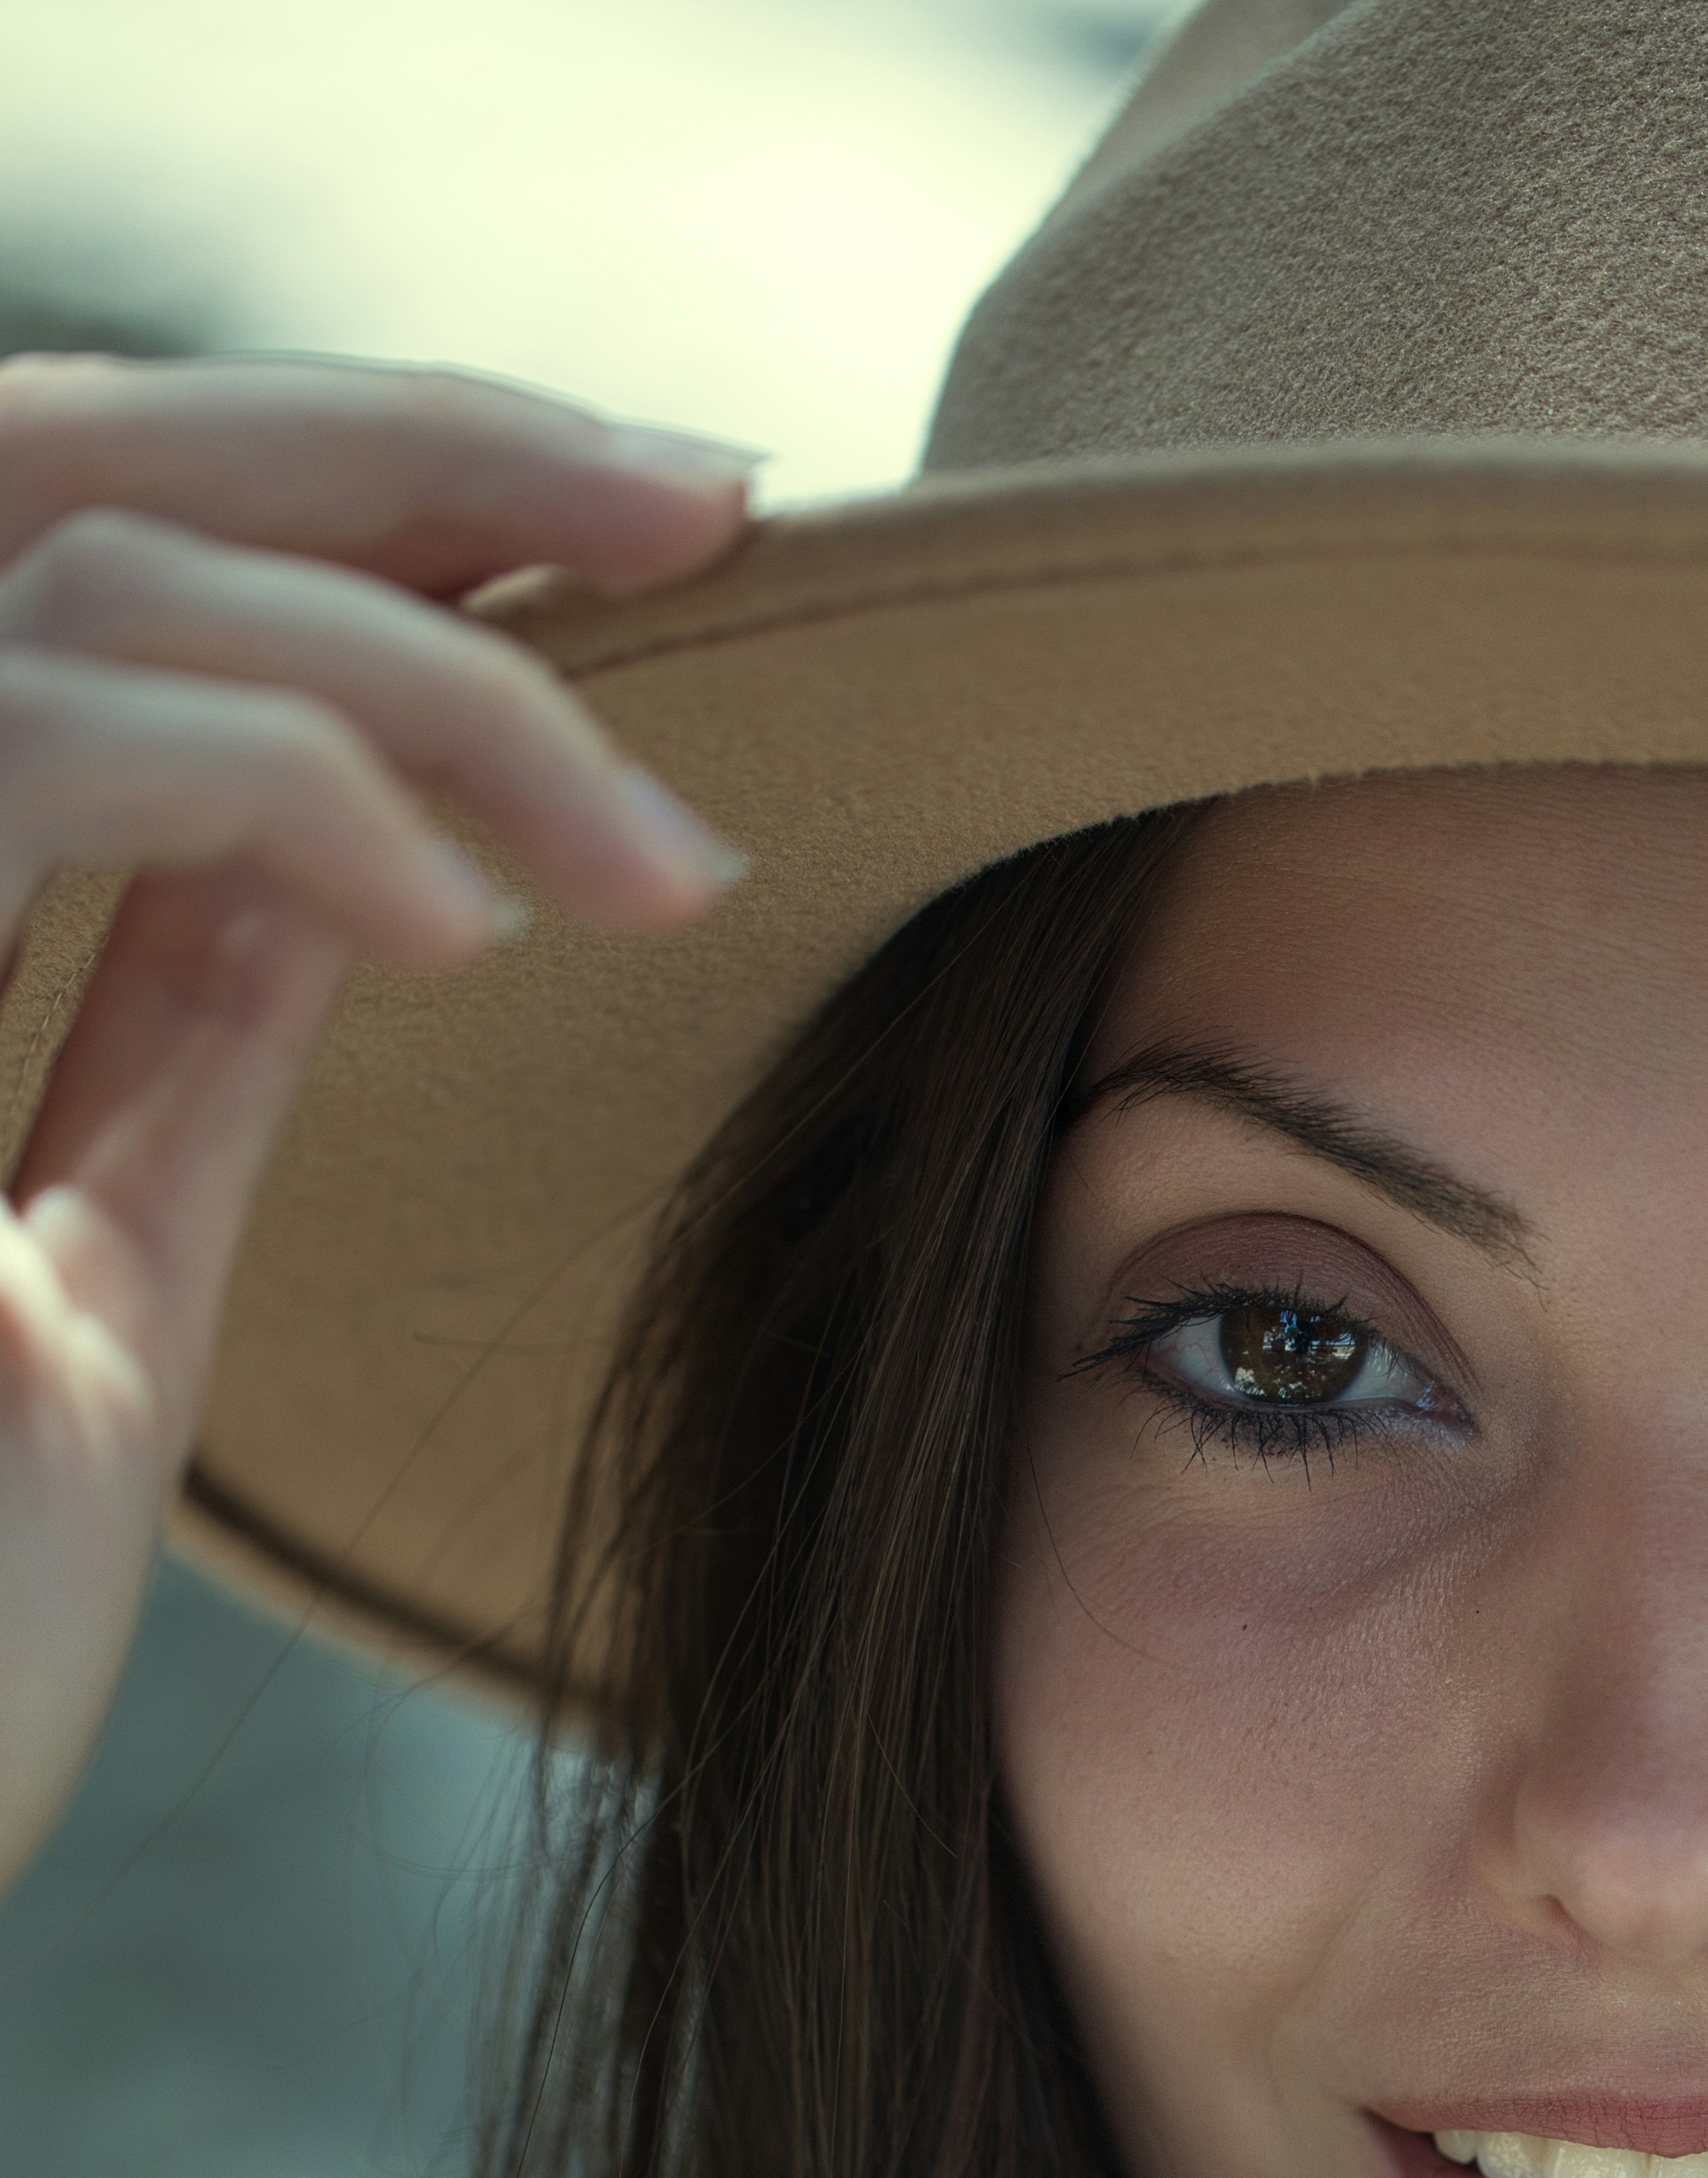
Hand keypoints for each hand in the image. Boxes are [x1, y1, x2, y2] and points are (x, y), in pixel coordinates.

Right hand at [0, 354, 753, 1888]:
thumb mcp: (91, 1288)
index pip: (92, 546)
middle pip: (72, 449)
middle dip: (423, 443)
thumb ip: (167, 1039)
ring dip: (429, 665)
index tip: (652, 550)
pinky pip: (33, 735)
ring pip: (84, 544)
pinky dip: (278, 776)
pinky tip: (456, 922)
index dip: (361, 495)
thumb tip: (349, 860)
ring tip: (664, 864)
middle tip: (723, 510)